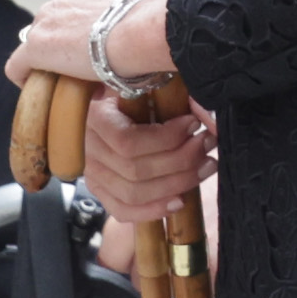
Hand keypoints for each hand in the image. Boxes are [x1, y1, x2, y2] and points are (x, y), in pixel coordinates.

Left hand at [10, 0, 177, 100]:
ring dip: (55, 58)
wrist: (139, 34)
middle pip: (56, 21)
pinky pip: (19, 64)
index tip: (96, 48)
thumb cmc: (150, 26)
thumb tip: (128, 45)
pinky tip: (38, 89)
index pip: (75, 5)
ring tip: (75, 81)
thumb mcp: (138, 13)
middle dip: (68, 43)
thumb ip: (126, 19)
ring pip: (41, 40)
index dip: (83, 29)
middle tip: (89, 66)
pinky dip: (26, 76)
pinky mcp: (36, 45)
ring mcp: (47, 17)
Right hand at [79, 90, 216, 268]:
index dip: (166, 137)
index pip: (128, 141)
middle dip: (181, 160)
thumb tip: (202, 110)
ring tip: (205, 166)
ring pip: (134, 193)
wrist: (105, 109)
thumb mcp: (141, 86)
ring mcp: (93, 175)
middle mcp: (89, 151)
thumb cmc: (129, 95)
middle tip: (207, 144)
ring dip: (176, 184)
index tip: (193, 124)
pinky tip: (180, 200)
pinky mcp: (101, 192)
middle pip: (135, 170)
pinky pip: (123, 211)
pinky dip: (154, 210)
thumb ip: (164, 93)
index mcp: (95, 119)